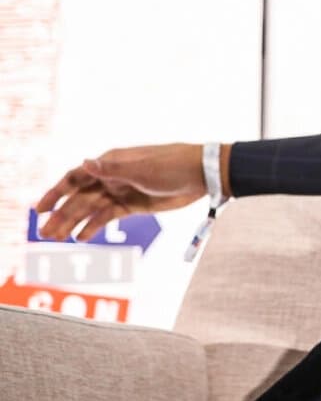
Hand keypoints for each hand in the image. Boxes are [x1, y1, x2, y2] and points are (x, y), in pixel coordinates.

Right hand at [34, 143, 211, 241]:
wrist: (202, 174)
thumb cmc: (173, 165)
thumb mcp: (143, 168)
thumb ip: (113, 169)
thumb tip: (85, 163)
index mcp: (111, 162)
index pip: (76, 177)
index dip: (56, 192)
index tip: (39, 208)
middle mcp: (112, 176)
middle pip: (80, 197)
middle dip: (62, 214)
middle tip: (45, 233)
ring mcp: (122, 191)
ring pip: (91, 209)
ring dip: (73, 222)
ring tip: (56, 238)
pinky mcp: (134, 204)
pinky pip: (109, 216)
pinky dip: (94, 226)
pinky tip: (81, 237)